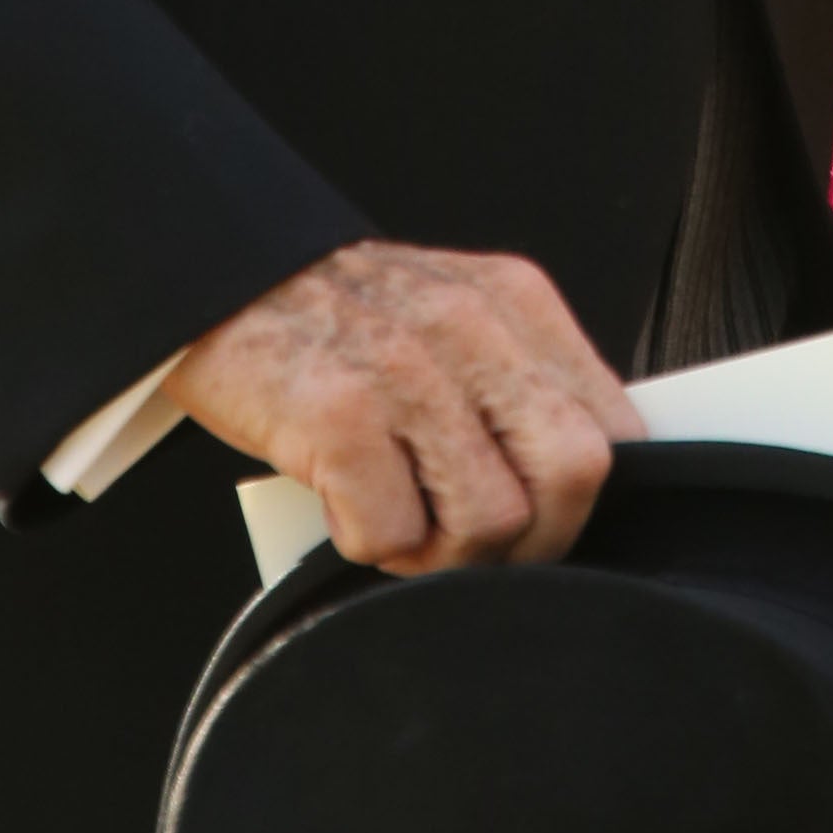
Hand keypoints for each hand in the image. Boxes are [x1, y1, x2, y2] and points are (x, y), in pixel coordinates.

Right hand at [163, 237, 639, 573]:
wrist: (213, 279)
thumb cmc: (337, 321)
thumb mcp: (451, 318)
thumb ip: (516, 382)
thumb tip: (574, 490)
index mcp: (515, 301)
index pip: (619, 427)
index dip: (590, 500)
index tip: (546, 523)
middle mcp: (471, 326)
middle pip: (575, 475)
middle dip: (534, 541)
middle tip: (476, 548)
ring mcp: (406, 369)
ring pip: (490, 522)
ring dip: (442, 554)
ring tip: (397, 518)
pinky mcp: (337, 414)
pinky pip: (393, 534)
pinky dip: (370, 545)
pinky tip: (342, 504)